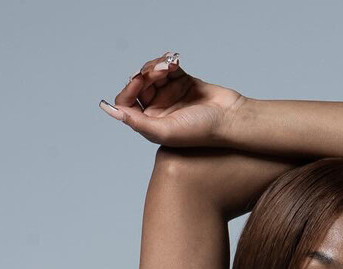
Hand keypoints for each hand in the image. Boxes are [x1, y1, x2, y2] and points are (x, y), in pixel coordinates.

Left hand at [99, 53, 244, 146]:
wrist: (229, 118)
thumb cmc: (201, 130)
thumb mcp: (165, 131)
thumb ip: (137, 123)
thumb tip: (113, 111)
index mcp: (151, 124)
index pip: (126, 103)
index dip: (129, 88)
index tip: (139, 80)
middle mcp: (158, 110)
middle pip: (138, 84)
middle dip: (147, 73)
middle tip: (161, 71)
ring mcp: (170, 95)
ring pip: (151, 73)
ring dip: (157, 65)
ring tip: (170, 66)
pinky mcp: (182, 81)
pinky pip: (167, 66)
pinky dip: (168, 61)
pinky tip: (175, 63)